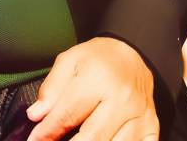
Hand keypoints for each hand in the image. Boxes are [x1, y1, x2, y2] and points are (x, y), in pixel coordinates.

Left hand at [26, 37, 159, 140]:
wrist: (133, 53)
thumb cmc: (98, 59)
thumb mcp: (69, 61)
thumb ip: (51, 89)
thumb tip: (36, 115)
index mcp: (99, 79)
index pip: (68, 114)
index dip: (48, 131)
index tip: (35, 139)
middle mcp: (122, 99)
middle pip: (92, 138)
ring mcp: (140, 116)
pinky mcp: (151, 128)